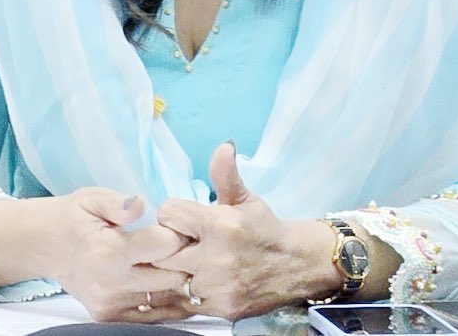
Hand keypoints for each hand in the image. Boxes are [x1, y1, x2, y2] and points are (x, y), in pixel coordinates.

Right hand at [44, 188, 191, 322]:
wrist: (44, 246)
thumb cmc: (73, 218)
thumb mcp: (92, 199)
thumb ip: (119, 203)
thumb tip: (142, 204)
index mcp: (110, 251)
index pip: (165, 245)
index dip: (177, 233)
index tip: (174, 226)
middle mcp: (111, 283)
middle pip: (172, 277)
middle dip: (183, 259)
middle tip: (182, 245)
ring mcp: (110, 304)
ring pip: (166, 299)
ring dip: (176, 282)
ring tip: (175, 263)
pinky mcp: (109, 316)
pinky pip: (150, 314)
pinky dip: (163, 300)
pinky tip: (165, 283)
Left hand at [154, 143, 343, 319]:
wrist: (296, 266)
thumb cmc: (265, 228)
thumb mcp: (246, 198)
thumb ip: (226, 174)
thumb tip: (223, 146)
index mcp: (221, 226)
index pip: (168, 215)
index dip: (171, 214)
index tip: (180, 217)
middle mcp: (217, 259)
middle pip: (161, 251)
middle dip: (164, 244)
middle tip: (174, 242)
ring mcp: (217, 289)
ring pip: (169, 281)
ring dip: (170, 272)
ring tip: (176, 264)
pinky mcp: (220, 310)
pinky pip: (183, 304)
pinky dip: (180, 294)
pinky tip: (185, 283)